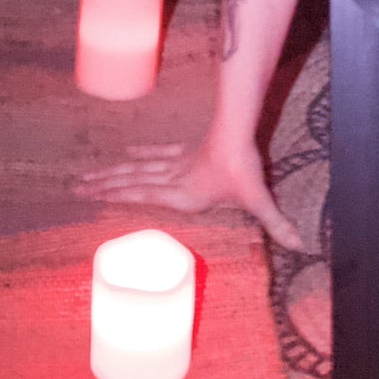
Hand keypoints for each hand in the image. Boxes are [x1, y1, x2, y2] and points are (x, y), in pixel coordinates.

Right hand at [80, 132, 302, 250]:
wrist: (240, 131)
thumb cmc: (244, 170)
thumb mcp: (259, 201)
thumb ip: (277, 225)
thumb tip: (303, 247)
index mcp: (180, 196)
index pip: (140, 197)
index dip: (114, 197)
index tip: (87, 197)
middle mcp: (171, 181)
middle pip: (131, 182)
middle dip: (103, 187)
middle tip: (75, 187)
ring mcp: (176, 163)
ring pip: (137, 168)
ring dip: (113, 172)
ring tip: (89, 175)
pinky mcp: (185, 150)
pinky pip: (157, 152)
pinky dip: (141, 153)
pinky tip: (127, 151)